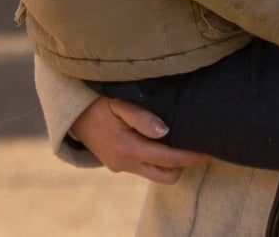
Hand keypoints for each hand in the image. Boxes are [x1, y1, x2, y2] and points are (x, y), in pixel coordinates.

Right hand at [70, 97, 206, 184]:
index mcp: (127, 147)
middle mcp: (125, 162)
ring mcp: (121, 166)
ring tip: (184, 147)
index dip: (190, 156)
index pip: (168, 159)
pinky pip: (144, 168)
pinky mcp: (117, 165)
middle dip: (186, 166)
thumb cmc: (96, 102)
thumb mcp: (117, 102)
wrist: (70, 113)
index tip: (208, 151)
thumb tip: (165, 131)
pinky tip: (164, 145)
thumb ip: (141, 116)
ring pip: (155, 175)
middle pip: (166, 176)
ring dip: (171, 165)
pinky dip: (157, 161)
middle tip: (201, 151)